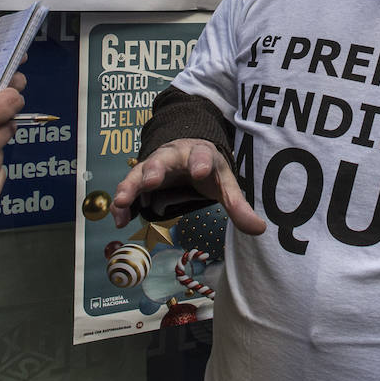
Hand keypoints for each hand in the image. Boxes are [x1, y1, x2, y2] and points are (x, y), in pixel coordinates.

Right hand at [111, 138, 265, 235]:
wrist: (187, 150)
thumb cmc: (208, 170)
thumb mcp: (225, 184)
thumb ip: (238, 206)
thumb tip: (259, 230)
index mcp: (200, 154)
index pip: (202, 155)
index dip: (200, 162)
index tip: (198, 171)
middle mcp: (174, 156)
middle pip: (163, 159)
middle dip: (155, 169)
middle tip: (150, 181)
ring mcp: (154, 164)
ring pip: (139, 172)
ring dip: (130, 186)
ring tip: (121, 202)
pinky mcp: (140, 177)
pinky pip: (128, 188)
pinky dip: (122, 202)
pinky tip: (119, 219)